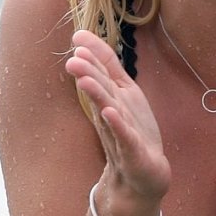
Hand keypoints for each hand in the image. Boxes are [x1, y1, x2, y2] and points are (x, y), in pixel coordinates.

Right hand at [66, 29, 170, 202]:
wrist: (142, 176)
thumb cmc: (131, 133)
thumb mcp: (122, 95)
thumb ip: (107, 68)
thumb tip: (83, 39)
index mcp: (111, 100)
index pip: (101, 75)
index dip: (93, 57)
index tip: (77, 38)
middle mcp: (111, 115)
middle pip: (100, 91)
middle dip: (88, 75)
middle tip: (73, 60)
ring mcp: (120, 134)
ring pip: (107, 111)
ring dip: (97, 95)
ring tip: (85, 80)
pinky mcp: (132, 152)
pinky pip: (124, 136)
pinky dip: (117, 124)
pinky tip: (109, 112)